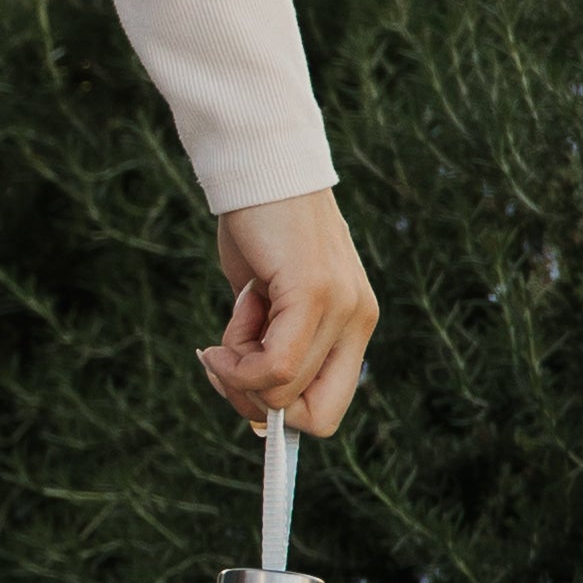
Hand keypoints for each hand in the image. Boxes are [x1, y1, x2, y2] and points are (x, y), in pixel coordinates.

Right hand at [201, 193, 377, 436]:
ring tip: (238, 312)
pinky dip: (235, 362)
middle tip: (225, 362)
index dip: (279, 411)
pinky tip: (223, 330)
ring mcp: (342, 308)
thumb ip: (270, 348)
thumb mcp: (266, 301)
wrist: (259, 165)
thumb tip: (256, 416)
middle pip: (314, 417)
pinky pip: (275, 365)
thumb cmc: (257, 230)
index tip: (240, 378)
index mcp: (354, 324)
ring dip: (238, 369)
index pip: (328, 409)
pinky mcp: (315, 293)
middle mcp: (359, 320)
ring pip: (283, 391)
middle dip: (257, 402)